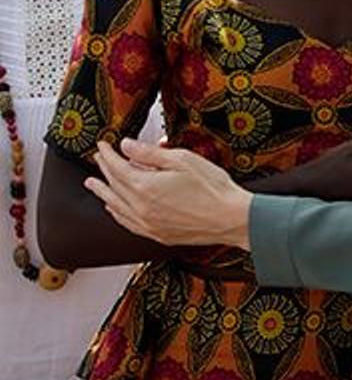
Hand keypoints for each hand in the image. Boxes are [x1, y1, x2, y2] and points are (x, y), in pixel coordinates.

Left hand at [84, 139, 252, 248]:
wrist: (230, 218)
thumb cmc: (212, 187)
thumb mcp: (182, 160)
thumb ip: (150, 154)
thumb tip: (126, 146)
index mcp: (144, 187)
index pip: (117, 167)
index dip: (108, 155)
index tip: (103, 145)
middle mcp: (140, 208)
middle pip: (113, 186)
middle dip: (104, 170)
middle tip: (98, 159)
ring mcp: (146, 224)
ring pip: (115, 207)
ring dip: (102, 193)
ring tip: (93, 184)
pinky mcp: (156, 234)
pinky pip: (126, 222)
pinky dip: (115, 212)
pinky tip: (113, 208)